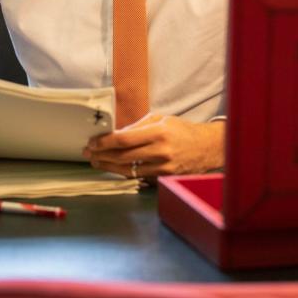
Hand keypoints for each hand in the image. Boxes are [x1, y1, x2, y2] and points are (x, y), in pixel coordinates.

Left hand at [84, 114, 223, 178]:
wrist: (207, 148)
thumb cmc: (183, 131)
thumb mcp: (162, 120)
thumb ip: (137, 126)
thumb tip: (115, 134)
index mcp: (159, 132)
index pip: (124, 139)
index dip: (105, 142)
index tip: (93, 142)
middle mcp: (161, 151)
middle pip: (122, 156)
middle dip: (102, 155)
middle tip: (89, 153)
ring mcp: (163, 167)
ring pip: (128, 170)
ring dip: (109, 166)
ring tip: (97, 162)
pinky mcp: (164, 178)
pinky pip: (139, 176)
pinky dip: (125, 172)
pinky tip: (115, 168)